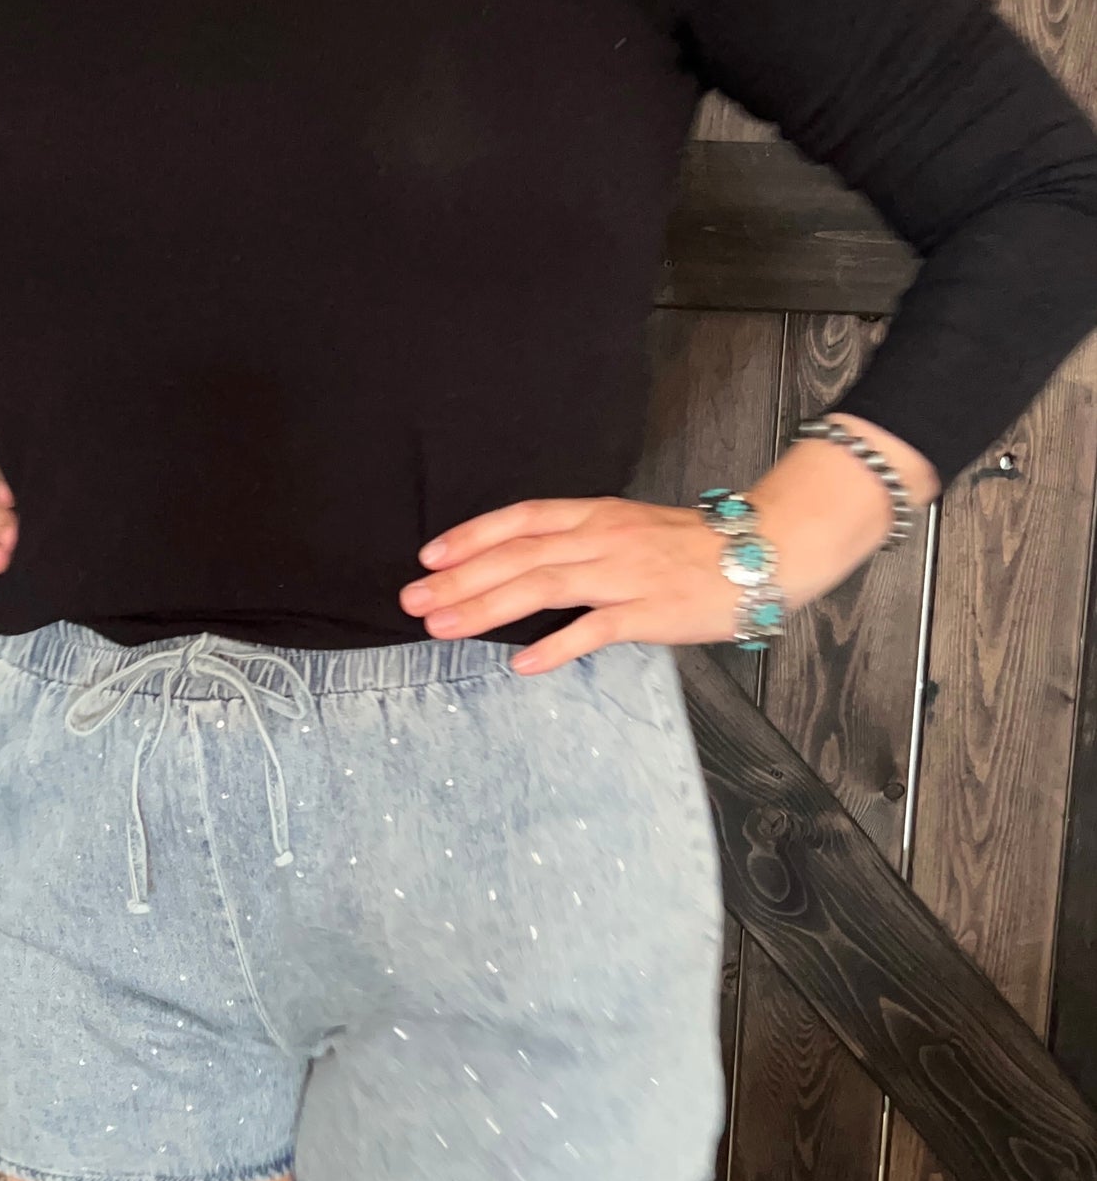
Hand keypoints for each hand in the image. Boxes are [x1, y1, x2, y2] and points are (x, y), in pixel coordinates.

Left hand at [399, 496, 755, 673]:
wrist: (765, 552)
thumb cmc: (694, 548)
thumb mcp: (629, 530)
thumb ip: (580, 545)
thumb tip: (525, 565)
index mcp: (596, 516)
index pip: (522, 519)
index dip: (472, 537)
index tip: (428, 557)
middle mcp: (603, 539)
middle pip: (519, 555)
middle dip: (460, 579)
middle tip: (414, 601)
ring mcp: (626, 575)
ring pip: (543, 587)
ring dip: (487, 608)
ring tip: (444, 628)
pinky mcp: (651, 612)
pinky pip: (595, 629)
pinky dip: (556, 646)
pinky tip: (522, 664)